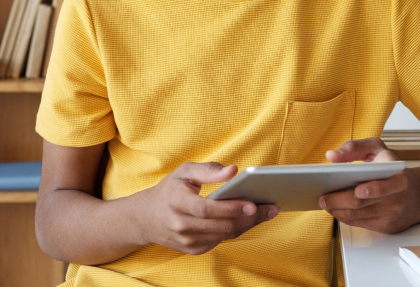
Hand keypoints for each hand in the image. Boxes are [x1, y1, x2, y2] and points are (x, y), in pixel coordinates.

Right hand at [134, 162, 277, 254]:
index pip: (207, 209)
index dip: (231, 208)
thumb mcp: (184, 171)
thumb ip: (209, 170)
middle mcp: (181, 225)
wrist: (147, 218)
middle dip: (250, 218)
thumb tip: (234, 171)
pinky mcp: (194, 249)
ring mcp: (187, 241)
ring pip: (225, 235)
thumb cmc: (170, 190)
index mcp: (176, 202)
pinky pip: (221, 240)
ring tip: (267, 212)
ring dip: (248, 224)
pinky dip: (236, 230)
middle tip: (272, 207)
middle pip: (221, 225)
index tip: (253, 204)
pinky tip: (249, 219)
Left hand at [319, 138, 419, 233]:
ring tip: (325, 202)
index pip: (387, 187)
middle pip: (362, 204)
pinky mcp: (386, 227)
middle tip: (323, 197)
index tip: (358, 190)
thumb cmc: (394, 169)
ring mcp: (391, 216)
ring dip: (337, 211)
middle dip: (339, 201)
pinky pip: (359, 224)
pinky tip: (336, 209)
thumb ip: (354, 147)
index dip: (374, 189)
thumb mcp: (378, 149)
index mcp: (399, 178)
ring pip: (357, 217)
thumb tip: (332, 156)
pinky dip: (344, 217)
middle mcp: (397, 199)